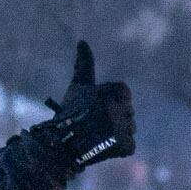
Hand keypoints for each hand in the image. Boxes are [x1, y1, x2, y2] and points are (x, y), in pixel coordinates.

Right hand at [41, 40, 136, 168]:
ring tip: (98, 136)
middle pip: (128, 111)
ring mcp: (124, 129)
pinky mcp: (125, 146)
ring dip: (117, 133)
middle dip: (115, 117)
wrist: (60, 144)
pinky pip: (129, 146)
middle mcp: (119, 109)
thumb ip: (84, 64)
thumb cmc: (70, 112)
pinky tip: (103, 146)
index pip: (124, 93)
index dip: (111, 101)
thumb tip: (82, 41)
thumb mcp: (78, 86)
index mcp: (112, 93)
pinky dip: (119, 148)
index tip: (96, 109)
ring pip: (129, 128)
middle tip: (95, 124)